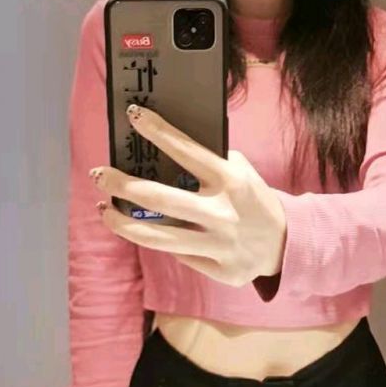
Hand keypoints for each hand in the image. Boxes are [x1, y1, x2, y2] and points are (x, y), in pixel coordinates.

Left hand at [89, 106, 286, 287]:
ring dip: (122, 223)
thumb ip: (212, 162)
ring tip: (103, 210)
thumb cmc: (254, 199)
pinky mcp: (219, 270)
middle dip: (122, 185)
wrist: (287, 243)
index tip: (132, 116)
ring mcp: (219, 245)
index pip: (186, 150)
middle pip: (159, 199)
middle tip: (98, 174)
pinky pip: (179, 256)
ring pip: (158, 239)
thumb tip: (166, 147)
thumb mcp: (243, 172)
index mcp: (230, 180)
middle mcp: (222, 213)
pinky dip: (160, 242)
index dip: (157, 131)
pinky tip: (145, 231)